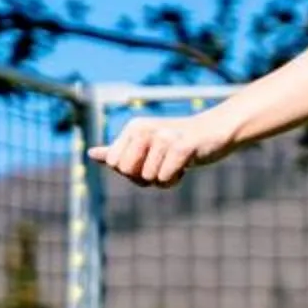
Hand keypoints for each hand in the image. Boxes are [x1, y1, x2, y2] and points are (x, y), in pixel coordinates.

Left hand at [91, 110, 241, 188]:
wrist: (216, 130)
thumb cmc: (179, 141)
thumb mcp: (146, 144)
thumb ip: (119, 150)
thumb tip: (91, 154)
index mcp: (133, 128)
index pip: (114, 163)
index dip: (130, 172)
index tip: (147, 164)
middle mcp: (144, 130)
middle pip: (127, 171)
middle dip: (145, 178)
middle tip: (162, 167)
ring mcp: (163, 137)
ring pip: (149, 178)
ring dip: (165, 179)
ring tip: (177, 164)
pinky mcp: (183, 147)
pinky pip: (165, 177)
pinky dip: (175, 179)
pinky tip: (186, 167)